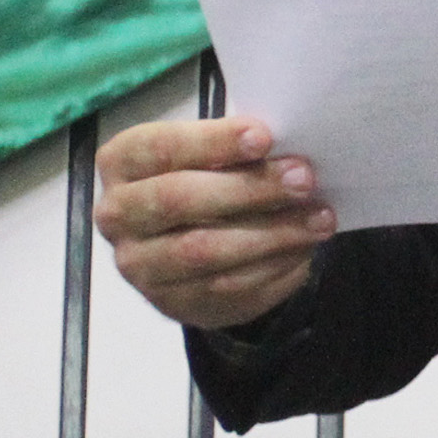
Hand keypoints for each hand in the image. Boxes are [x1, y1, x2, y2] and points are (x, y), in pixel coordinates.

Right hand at [92, 116, 334, 330]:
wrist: (193, 255)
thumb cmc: (206, 182)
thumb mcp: (213, 158)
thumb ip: (236, 152)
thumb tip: (288, 151)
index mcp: (123, 163)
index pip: (159, 148)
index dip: (211, 141)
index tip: (264, 137)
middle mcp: (118, 215)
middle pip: (179, 199)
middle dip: (249, 188)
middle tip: (305, 178)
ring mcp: (140, 264)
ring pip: (204, 249)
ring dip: (272, 232)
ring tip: (320, 218)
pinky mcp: (171, 301)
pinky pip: (227, 284)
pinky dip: (273, 264)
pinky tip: (304, 247)